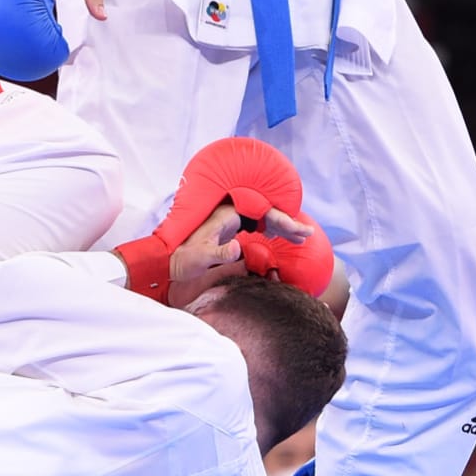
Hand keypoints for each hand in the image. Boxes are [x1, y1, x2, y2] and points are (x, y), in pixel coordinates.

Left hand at [167, 206, 312, 308]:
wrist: (168, 262)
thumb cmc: (184, 260)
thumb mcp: (201, 259)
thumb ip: (219, 253)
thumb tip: (236, 248)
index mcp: (225, 216)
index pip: (261, 213)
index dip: (282, 221)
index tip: (298, 230)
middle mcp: (228, 214)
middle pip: (264, 213)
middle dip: (286, 223)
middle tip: (307, 234)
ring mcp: (228, 221)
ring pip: (260, 218)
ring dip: (280, 226)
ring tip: (300, 236)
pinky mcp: (227, 230)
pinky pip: (253, 224)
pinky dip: (269, 229)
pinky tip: (277, 235)